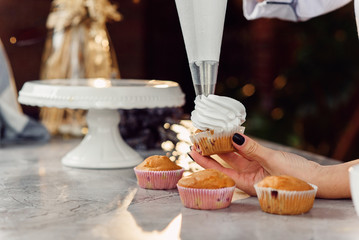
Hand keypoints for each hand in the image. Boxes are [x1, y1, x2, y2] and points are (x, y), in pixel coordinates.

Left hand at [189, 133, 319, 195]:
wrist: (318, 180)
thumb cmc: (297, 177)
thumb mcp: (272, 161)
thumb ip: (252, 149)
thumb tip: (234, 138)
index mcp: (247, 183)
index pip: (220, 171)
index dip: (205, 161)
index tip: (192, 151)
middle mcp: (248, 176)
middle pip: (225, 162)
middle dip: (211, 149)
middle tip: (199, 137)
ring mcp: (255, 169)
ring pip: (234, 155)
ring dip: (223, 144)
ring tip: (211, 133)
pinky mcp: (262, 161)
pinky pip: (247, 151)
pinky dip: (239, 143)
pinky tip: (231, 134)